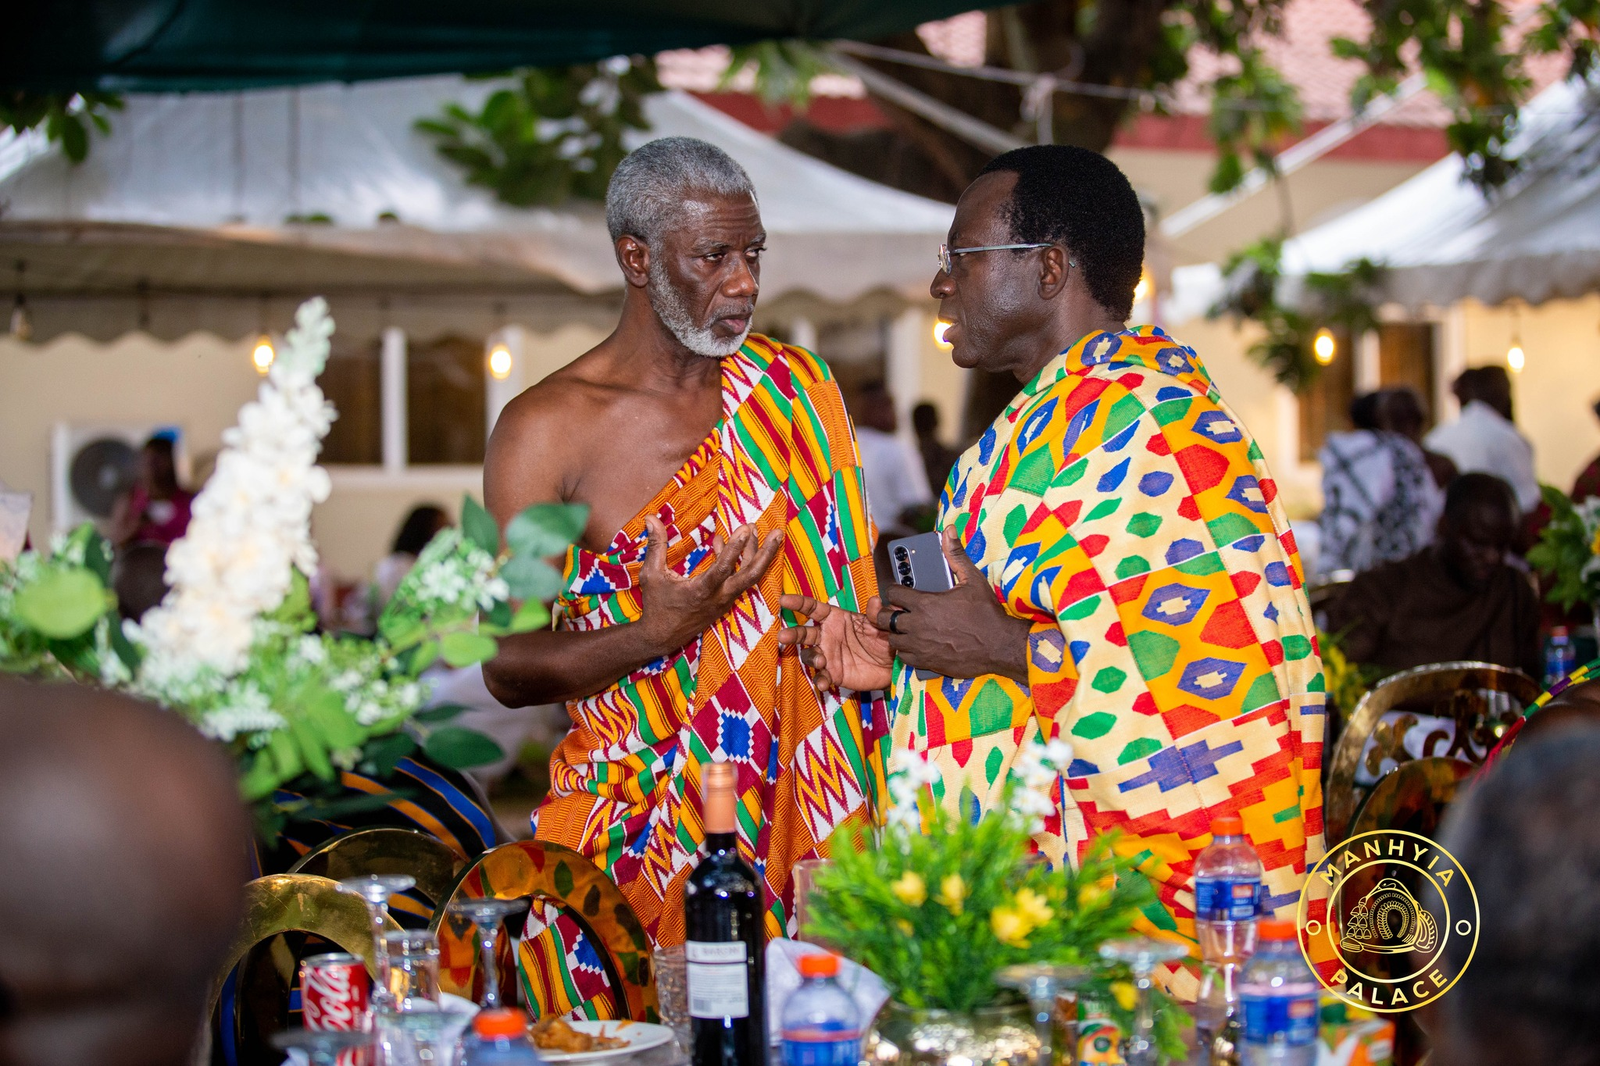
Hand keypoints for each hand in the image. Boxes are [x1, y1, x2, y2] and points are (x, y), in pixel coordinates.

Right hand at [636, 515, 782, 652]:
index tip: (746, 529)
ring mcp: (725, 601)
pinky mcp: (726, 603)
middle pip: (750, 576)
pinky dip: (743, 562)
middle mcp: (719, 597)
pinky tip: (737, 544)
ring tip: (762, 532)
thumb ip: (655, 545)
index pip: (723, 568)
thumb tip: (650, 517)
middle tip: (777, 532)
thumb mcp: (652, 574)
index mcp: (701, 591)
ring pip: (749, 578)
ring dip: (758, 555)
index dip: (735, 548)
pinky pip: (740, 581)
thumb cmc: (656, 605)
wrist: (662, 637)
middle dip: (766, 553)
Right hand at [777, 594, 893, 692]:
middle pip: (804, 633)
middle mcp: (828, 636)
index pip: (813, 608)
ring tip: (821, 661)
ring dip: (812, 658)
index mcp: (836, 619)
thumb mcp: (883, 624)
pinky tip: (824, 683)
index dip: (798, 602)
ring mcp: (828, 656)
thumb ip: (877, 614)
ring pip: (809, 655)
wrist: (893, 665)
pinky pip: (821, 677)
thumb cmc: (885, 639)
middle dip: (792, 634)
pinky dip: (820, 680)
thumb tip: (876, 601)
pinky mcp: (834, 674)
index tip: (784, 600)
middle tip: (783, 636)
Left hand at [875, 525, 1031, 683]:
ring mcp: (920, 646)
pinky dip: (907, 651)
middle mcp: (917, 625)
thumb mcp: (972, 579)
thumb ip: (956, 555)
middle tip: (896, 610)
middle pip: (884, 619)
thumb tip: (948, 531)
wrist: (999, 645)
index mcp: (925, 603)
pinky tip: (916, 645)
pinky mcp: (927, 662)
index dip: (894, 589)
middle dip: (887, 613)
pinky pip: (905, 658)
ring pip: (892, 640)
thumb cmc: (986, 613)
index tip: (899, 590)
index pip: (893, 592)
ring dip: (896, 633)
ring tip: (906, 629)